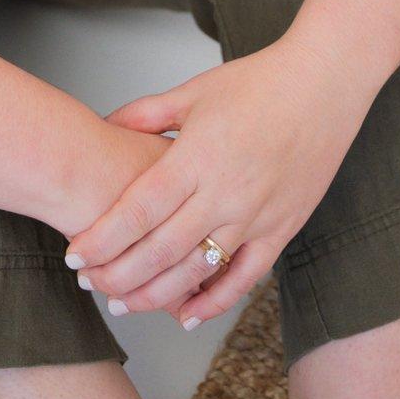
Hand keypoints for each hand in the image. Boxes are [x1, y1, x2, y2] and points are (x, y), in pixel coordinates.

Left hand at [60, 35, 376, 329]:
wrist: (324, 85)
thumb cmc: (258, 82)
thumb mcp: (194, 91)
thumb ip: (147, 114)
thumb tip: (104, 124)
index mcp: (197, 156)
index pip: (139, 209)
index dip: (104, 238)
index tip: (75, 255)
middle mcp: (225, 193)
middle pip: (161, 249)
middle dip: (118, 274)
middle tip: (88, 283)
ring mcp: (256, 216)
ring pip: (198, 271)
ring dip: (156, 294)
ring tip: (121, 303)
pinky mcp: (282, 229)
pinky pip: (245, 278)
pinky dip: (214, 302)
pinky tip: (185, 315)